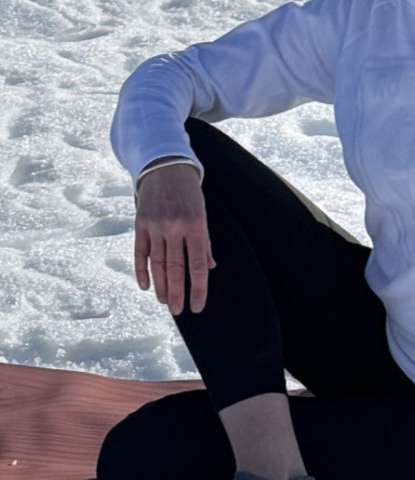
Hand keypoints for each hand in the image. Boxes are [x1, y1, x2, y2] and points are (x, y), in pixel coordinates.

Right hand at [134, 163, 214, 314]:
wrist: (166, 168)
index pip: (197, 265)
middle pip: (175, 268)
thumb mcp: (203, 215)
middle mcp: (175, 227)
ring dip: (160, 286)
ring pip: (157, 264)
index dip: (198, 288)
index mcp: (196, 226)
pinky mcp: (140, 224)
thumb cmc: (189, 195)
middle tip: (179, 311)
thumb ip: (204, 242)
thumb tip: (209, 268)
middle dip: (178, 292)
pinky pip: (140, 252)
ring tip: (165, 302)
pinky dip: (142, 270)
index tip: (198, 306)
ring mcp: (156, 226)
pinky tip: (145, 285)